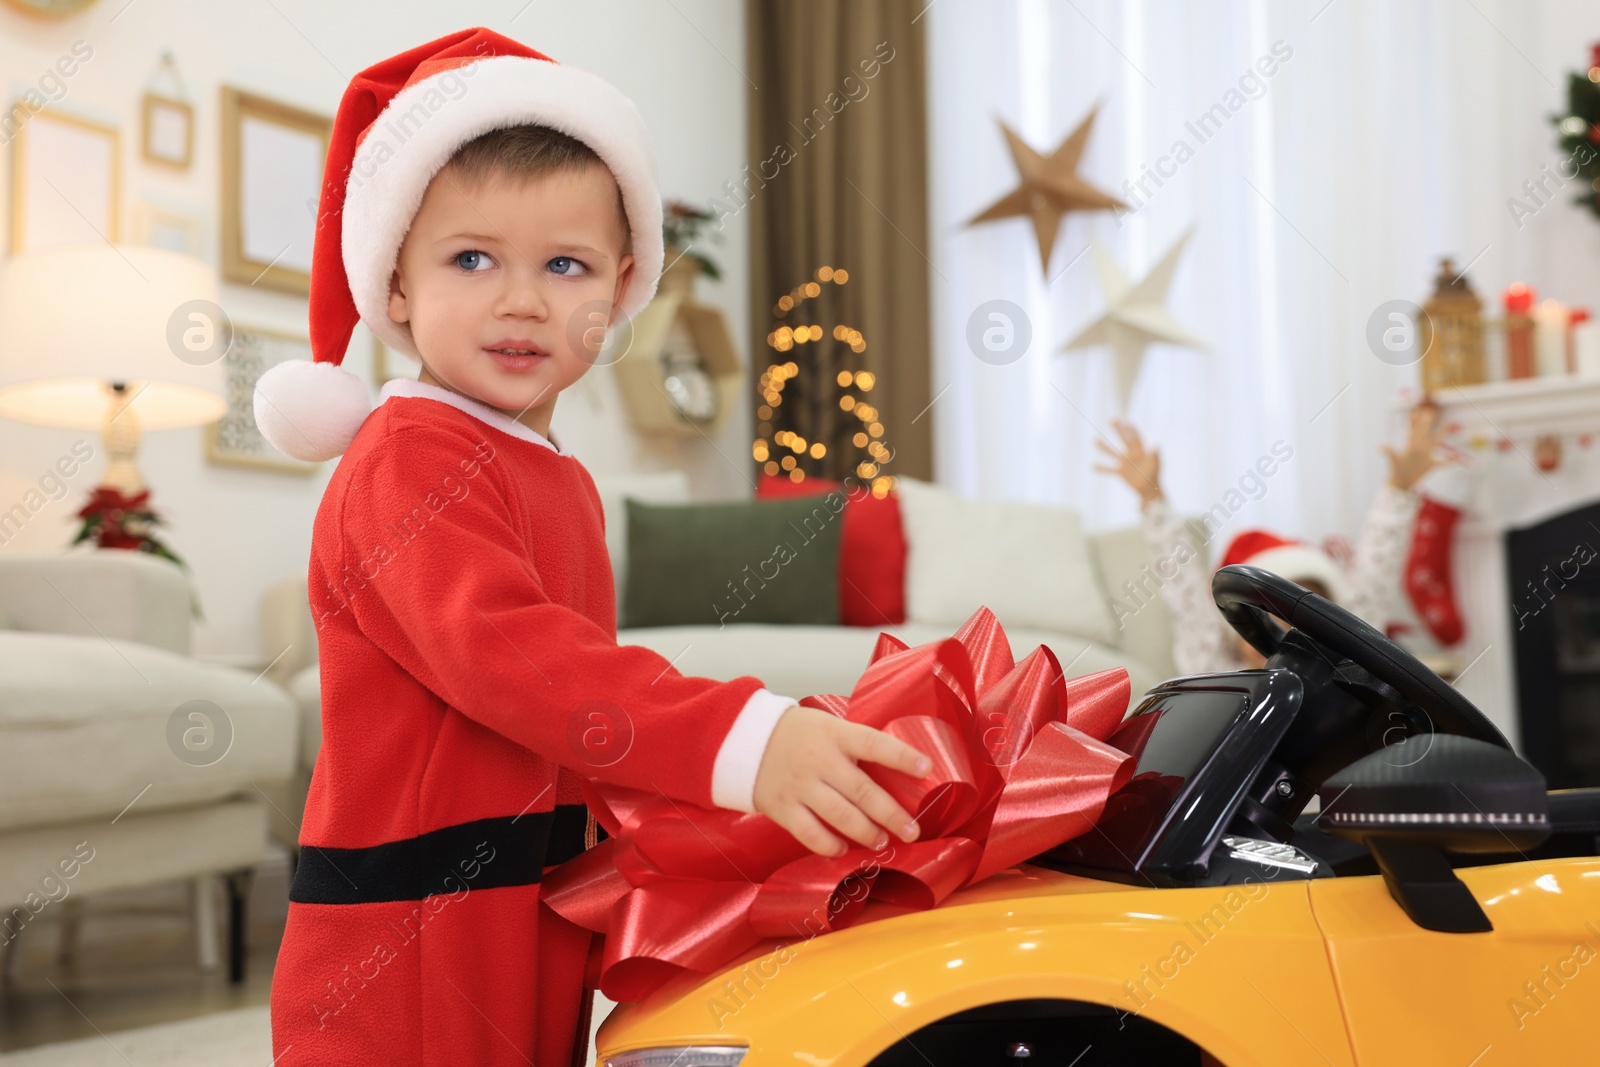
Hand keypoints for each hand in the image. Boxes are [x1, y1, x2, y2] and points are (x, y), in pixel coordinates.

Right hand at [751, 705, 931, 856]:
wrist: (744, 740)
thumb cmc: (796, 734)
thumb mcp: (828, 727)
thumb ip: (855, 746)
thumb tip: (897, 771)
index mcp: (835, 735)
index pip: (875, 743)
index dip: (902, 757)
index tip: (927, 769)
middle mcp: (820, 760)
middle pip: (863, 791)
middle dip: (892, 815)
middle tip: (912, 830)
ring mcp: (800, 786)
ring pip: (841, 816)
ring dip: (866, 833)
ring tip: (882, 841)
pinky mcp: (783, 807)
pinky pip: (810, 833)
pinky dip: (830, 846)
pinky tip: (843, 849)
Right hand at [1092, 419, 1163, 505]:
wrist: (1149, 488)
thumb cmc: (1154, 475)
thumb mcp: (1155, 465)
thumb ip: (1155, 455)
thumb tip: (1156, 444)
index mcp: (1140, 451)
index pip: (1135, 437)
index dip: (1132, 430)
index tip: (1127, 422)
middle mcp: (1131, 454)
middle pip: (1123, 439)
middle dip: (1118, 430)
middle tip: (1112, 420)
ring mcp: (1124, 462)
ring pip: (1112, 452)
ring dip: (1103, 447)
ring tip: (1094, 439)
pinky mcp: (1120, 472)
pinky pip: (1109, 469)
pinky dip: (1101, 468)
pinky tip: (1091, 466)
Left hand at [1384, 399, 1443, 491]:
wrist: (1400, 483)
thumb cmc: (1396, 471)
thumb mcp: (1394, 460)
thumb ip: (1389, 453)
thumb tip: (1380, 448)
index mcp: (1411, 445)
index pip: (1414, 430)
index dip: (1415, 420)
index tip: (1417, 410)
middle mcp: (1419, 448)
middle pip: (1425, 432)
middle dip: (1427, 422)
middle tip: (1431, 411)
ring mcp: (1426, 456)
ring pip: (1436, 442)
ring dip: (1443, 434)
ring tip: (1449, 425)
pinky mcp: (1431, 465)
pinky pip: (1444, 462)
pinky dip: (1451, 461)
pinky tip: (1458, 458)